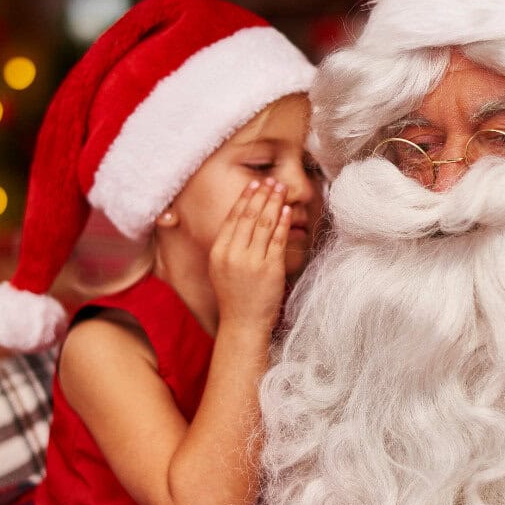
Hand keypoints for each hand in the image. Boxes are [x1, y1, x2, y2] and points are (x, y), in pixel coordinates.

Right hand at [209, 178, 290, 331]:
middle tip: (270, 181)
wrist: (242, 323)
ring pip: (263, 224)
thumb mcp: (221, 268)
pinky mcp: (269, 269)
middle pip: (248, 217)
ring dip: (273, 203)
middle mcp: (233, 254)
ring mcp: (251, 262)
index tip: (253, 184)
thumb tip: (240, 220)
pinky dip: (282, 222)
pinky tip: (286, 210)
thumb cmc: (234, 297)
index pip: (233, 218)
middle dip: (261, 195)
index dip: (244, 199)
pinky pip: (277, 240)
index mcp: (218, 252)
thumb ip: (229, 245)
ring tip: (280, 189)